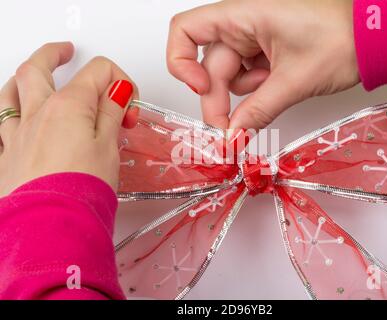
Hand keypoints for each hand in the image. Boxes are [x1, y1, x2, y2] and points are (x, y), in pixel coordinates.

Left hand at [0, 42, 138, 196]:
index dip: (119, 82)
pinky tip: (14, 115)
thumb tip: (117, 92)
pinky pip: (0, 123)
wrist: (51, 227)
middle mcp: (38, 114)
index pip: (98, 73)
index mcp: (68, 106)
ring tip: (34, 74)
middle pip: (39, 68)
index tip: (129, 103)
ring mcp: (18, 134)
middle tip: (66, 51)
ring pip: (11, 91)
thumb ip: (112, 114)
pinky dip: (9, 111)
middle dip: (55, 54)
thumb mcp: (109, 147)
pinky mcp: (9, 156)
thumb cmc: (81, 191)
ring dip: (24, 77)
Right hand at [167, 0, 358, 129]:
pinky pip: (248, 77)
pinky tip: (278, 89)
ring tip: (274, 95)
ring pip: (229, 75)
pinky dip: (257, 91)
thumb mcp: (294, 80)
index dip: (181, 62)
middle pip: (210, 66)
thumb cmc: (342, 40)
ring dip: (243, 97)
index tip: (198, 89)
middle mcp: (243, 23)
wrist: (374, 37)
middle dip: (218, 102)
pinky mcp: (266, 50)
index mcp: (243, 15)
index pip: (185, 30)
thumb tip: (232, 137)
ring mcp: (254, 37)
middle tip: (231, 135)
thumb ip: (258, 111)